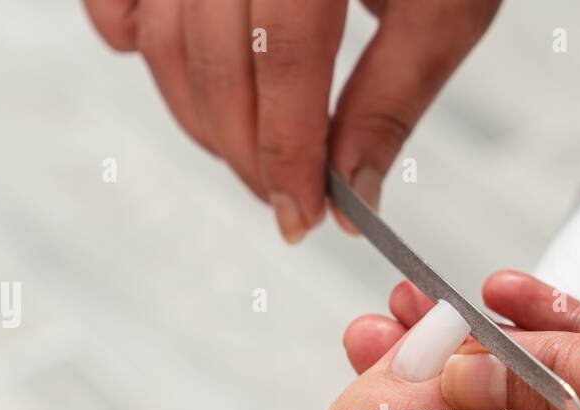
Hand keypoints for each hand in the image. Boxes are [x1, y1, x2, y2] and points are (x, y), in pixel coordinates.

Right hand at [84, 0, 500, 241]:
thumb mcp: (443, 8)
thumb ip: (393, 97)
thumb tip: (352, 196)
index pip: (284, 55)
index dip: (288, 150)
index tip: (302, 218)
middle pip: (214, 55)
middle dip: (246, 151)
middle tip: (285, 201)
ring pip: (162, 38)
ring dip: (202, 120)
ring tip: (253, 159)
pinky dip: (136, 46)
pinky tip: (191, 84)